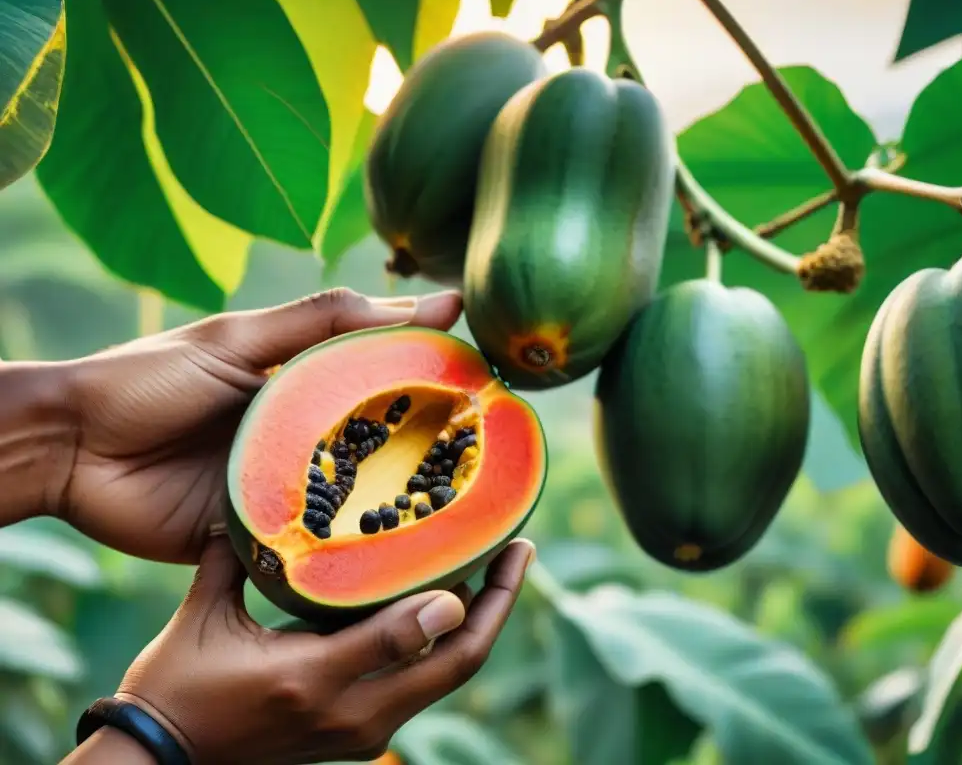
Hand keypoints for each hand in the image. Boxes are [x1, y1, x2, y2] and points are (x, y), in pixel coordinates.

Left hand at [60, 288, 462, 563]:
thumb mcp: (240, 338)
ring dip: (393, 504)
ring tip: (458, 512)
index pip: (380, 376)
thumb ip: (322, 321)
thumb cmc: (149, 380)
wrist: (70, 451)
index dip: (430, 377)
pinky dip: (343, 551)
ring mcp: (281, 484)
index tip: (489, 380)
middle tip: (490, 456)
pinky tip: (392, 559)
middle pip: (374, 441)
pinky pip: (309, 543)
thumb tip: (423, 301)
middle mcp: (299, 433)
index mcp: (297, 382)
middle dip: (426, 448)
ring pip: (351, 497)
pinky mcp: (257, 532)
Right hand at [110, 535, 534, 764]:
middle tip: (521, 551)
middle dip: (498, 606)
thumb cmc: (174, 687)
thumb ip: (236, 560)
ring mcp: (361, 732)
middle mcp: (351, 714)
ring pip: (446, 677)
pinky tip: (454, 601)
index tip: (497, 549)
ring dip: (480, 624)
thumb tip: (261, 502)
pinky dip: (448, 644)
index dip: (463, 595)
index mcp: (312, 679)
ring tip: (498, 567)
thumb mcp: (204, 620)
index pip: (408, 636)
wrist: (161, 764)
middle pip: (455, 664)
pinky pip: (423, 685)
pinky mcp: (360, 736)